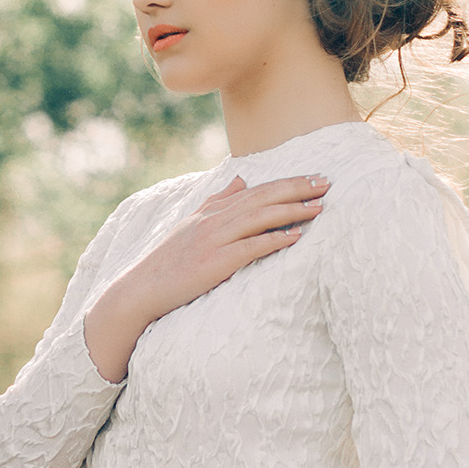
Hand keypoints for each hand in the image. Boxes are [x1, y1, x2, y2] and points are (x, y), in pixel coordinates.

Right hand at [84, 173, 329, 381]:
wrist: (142, 288)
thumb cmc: (169, 260)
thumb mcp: (192, 223)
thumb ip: (218, 200)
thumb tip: (241, 180)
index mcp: (211, 210)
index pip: (256, 190)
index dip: (287, 183)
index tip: (313, 178)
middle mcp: (214, 219)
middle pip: (263, 197)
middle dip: (297, 189)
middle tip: (326, 183)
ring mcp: (214, 239)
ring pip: (260, 217)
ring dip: (292, 210)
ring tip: (320, 207)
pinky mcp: (215, 262)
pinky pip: (251, 247)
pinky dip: (275, 239)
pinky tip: (296, 236)